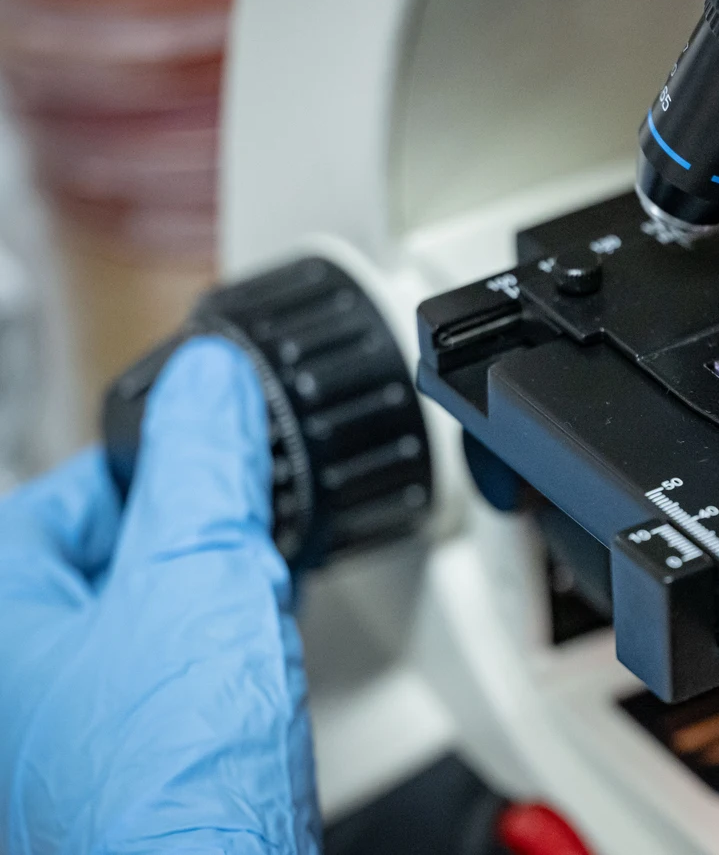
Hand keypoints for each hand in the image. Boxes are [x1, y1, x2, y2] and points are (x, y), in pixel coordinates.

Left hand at [0, 338, 318, 853]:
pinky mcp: (98, 791)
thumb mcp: (201, 571)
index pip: (75, 491)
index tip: (227, 483)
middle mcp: (4, 686)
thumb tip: (207, 380)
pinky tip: (235, 718)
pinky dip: (204, 700)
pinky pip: (156, 708)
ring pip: (139, 640)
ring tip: (241, 659)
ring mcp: (41, 746)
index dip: (168, 478)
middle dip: (192, 561)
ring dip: (205, 632)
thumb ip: (205, 460)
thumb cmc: (166, 780)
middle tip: (240, 586)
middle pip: (110, 566)